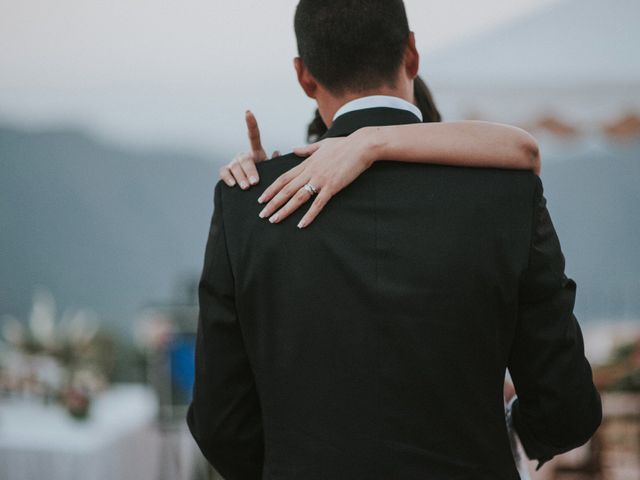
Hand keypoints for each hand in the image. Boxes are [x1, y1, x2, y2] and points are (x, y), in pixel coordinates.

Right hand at [219, 110, 279, 188]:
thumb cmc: (265, 178)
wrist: (252, 190)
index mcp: (256, 152)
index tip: (248, 112)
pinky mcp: (226, 171)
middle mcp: (243, 155)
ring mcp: (234, 163)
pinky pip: (224, 172)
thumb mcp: (272, 169)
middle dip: (250, 171)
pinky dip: (228, 178)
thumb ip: (275, 161)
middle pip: (245, 159)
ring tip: (246, 187)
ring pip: (235, 167)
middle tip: (255, 183)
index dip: (251, 123)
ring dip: (241, 177)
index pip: (253, 135)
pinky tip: (233, 184)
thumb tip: (277, 152)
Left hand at [257, 127, 377, 228]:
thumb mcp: (322, 145)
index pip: (284, 178)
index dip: (271, 189)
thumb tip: (295, 150)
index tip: (262, 199)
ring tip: (274, 220)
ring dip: (285, 210)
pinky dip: (309, 215)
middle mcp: (310, 172)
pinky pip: (318, 204)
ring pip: (298, 197)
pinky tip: (301, 225)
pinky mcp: (332, 186)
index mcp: (307, 163)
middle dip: (273, 203)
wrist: (361, 145)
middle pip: (286, 190)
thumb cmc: (344, 145)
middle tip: (262, 215)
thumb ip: (306, 150)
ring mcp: (320, 179)